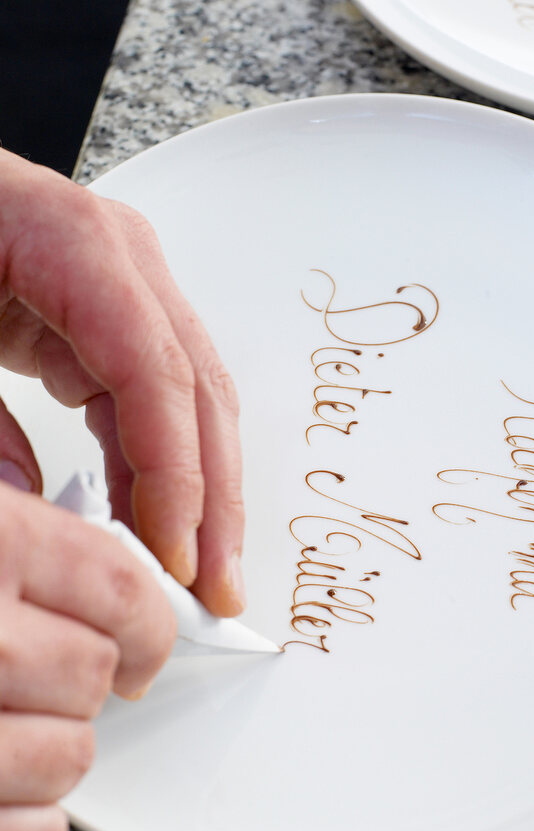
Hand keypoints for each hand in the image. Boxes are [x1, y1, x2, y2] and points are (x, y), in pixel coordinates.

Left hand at [0, 148, 244, 615]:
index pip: (157, 373)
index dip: (175, 474)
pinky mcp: (112, 320)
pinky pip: (156, 403)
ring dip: (202, 493)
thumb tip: (21, 502)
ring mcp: (127, 289)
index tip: (173, 555)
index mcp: (76, 243)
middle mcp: (123, 263)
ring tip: (198, 572)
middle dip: (214, 500)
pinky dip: (160, 469)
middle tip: (215, 587)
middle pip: (199, 393)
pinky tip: (155, 525)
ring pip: (193, 403)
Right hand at [0, 481, 176, 830]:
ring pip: (71, 754)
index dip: (149, 619)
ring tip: (14, 723)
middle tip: (52, 673)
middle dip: (90, 679)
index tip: (150, 636)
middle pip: (99, 672)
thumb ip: (24, 520)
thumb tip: (101, 544)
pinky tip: (6, 791)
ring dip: (56, 746)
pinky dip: (28, 823)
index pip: (118, 586)